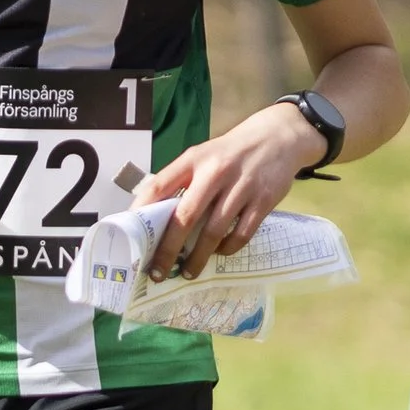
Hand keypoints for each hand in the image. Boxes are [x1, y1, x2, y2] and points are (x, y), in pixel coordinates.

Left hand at [135, 102, 318, 280]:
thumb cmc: (232, 153)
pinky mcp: (262, 201)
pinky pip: (241, 234)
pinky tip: (219, 252)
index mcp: (194, 159)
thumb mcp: (203, 155)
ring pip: (213, 231)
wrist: (278, 137)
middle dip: (168, 249)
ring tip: (187, 272)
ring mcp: (241, 187)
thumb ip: (182, 179)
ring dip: (197, 257)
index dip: (142, 212)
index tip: (132, 237)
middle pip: (185, 216)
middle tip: (158, 271)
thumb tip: (155, 215)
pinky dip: (227, 248)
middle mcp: (215, 172)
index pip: (159, 185)